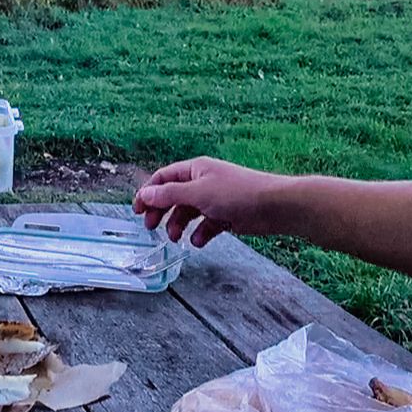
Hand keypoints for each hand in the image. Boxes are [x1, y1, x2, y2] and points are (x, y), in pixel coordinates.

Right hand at [133, 157, 291, 246]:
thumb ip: (169, 195)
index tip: (137, 211)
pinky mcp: (226, 216)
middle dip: (161, 211)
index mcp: (195, 170)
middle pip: (173, 196)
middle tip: (151, 228)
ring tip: (176, 238)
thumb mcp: (198, 193)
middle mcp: (203, 182)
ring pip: (188, 212)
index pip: (163, 178)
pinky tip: (200, 242)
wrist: (275, 206)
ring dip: (178, 225)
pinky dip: (200, 233)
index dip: (148, 193)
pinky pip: (206, 225)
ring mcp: (215, 200)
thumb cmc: (237, 193)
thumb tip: (145, 194)